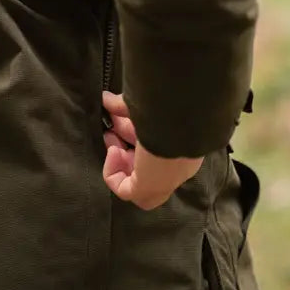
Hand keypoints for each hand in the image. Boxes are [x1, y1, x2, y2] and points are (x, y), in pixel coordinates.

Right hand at [101, 91, 202, 209]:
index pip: (156, 146)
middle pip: (144, 162)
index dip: (134, 133)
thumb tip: (105, 98)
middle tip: (109, 129)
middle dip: (123, 144)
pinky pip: (124, 190)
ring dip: (118, 160)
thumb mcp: (145, 108)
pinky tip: (114, 151)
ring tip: (110, 139)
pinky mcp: (147, 191)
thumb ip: (125, 105)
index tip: (119, 118)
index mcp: (182, 145)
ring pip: (136, 179)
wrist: (184, 123)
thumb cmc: (169, 111)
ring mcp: (162, 182)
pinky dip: (112, 172)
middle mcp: (176, 166)